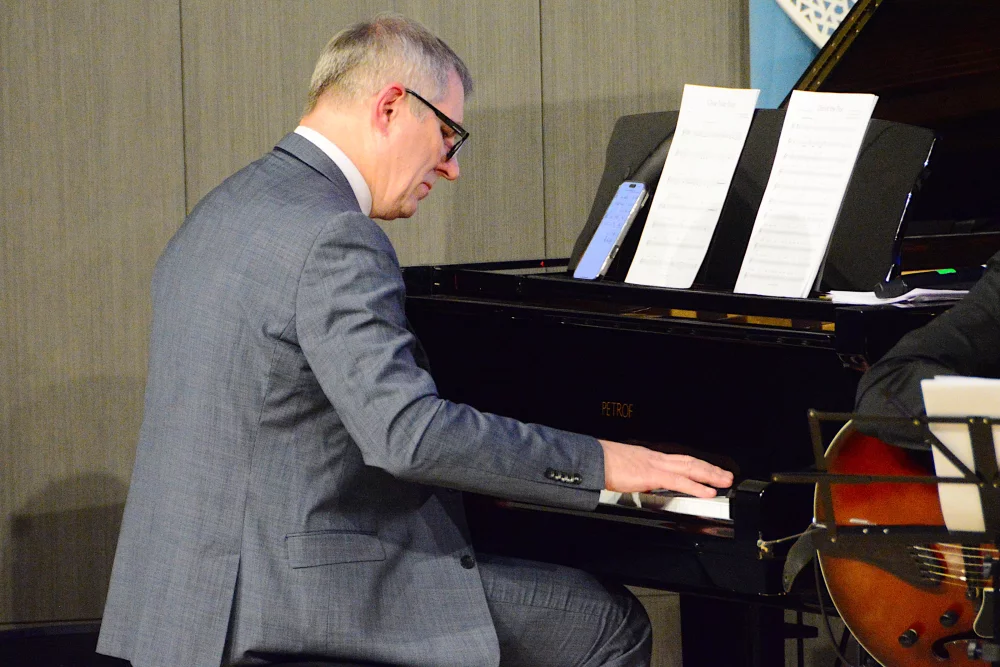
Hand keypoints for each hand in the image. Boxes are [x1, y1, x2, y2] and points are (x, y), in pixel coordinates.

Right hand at [599, 439, 733, 496]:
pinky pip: (680, 481)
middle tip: (725, 475)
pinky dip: (696, 486)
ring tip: (724, 481)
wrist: (593, 459)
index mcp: (649, 457)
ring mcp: (655, 465)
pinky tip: (707, 491)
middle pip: (689, 462)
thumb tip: (641, 484)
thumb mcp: (623, 469)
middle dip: (709, 469)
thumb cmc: (601, 464)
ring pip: (690, 468)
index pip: (678, 460)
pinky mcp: (652, 475)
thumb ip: (636, 476)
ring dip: (710, 475)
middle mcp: (655, 458)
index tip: (707, 470)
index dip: (695, 465)